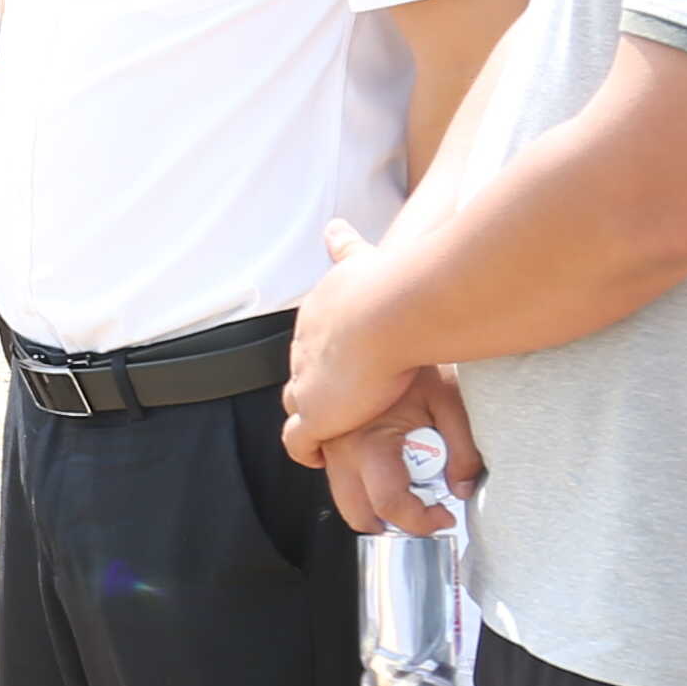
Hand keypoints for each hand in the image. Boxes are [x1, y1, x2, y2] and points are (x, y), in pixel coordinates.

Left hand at [281, 226, 417, 458]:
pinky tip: (318, 458)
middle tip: (340, 400)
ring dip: (312, 417)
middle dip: (318, 385)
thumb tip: (333, 227)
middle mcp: (303, 346)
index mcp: (315, 314)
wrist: (389, 311)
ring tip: (329, 432)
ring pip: (297, 404)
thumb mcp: (359, 255)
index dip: (325, 352)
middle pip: (303, 371)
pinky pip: (298, 442)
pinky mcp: (314, 416)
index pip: (312, 338)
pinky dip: (306, 451)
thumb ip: (346, 246)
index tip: (338, 359)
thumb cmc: (388, 283)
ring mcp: (306, 383)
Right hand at [313, 367, 480, 532]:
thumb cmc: (414, 354)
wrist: (379, 316)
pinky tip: (374, 453)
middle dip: (387, 524)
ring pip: (337, 491)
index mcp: (370, 444)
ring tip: (399, 483)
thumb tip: (461, 487)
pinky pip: (323, 459)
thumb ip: (463, 451)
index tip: (443, 517)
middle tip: (416, 514)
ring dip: (366, 498)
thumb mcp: (450, 402)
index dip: (420, 521)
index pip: (390, 505)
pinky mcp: (319, 422)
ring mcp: (325, 435)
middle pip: (354, 512)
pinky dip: (347, 470)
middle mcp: (339, 446)